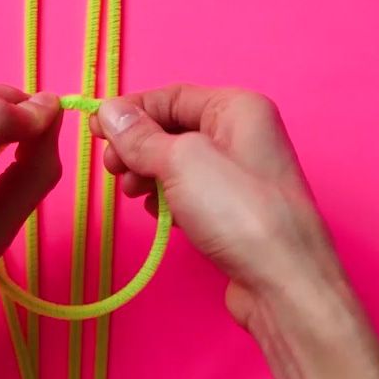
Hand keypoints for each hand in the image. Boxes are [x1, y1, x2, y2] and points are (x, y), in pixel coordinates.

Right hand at [89, 86, 339, 332]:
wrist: (284, 282)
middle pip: (175, 128)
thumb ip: (141, 136)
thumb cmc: (240, 213)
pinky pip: (192, 192)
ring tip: (134, 195)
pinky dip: (169, 199)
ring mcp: (242, 175)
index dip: (131, 111)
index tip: (94, 130)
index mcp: (240, 108)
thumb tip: (111, 111)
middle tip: (114, 172)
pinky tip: (158, 215)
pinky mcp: (237, 211)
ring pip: (180, 163)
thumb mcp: (181, 162)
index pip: (173, 96)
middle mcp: (245, 135)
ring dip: (149, 174)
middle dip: (138, 147)